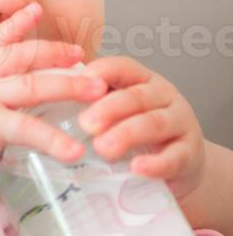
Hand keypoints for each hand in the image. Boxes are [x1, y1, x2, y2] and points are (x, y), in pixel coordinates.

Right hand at [0, 2, 108, 183]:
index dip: (16, 25)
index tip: (34, 11)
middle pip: (23, 58)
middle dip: (55, 54)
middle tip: (82, 54)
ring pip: (35, 85)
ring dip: (69, 86)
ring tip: (98, 90)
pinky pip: (29, 131)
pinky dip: (55, 141)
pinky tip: (76, 150)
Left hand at [77, 55, 206, 202]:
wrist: (179, 165)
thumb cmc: (139, 136)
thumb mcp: (118, 114)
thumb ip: (93, 106)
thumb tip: (47, 104)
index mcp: (142, 81)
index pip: (123, 67)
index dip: (104, 71)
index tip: (82, 78)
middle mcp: (164, 96)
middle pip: (136, 97)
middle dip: (109, 108)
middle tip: (85, 124)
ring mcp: (180, 124)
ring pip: (154, 123)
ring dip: (127, 134)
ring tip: (103, 148)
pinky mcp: (189, 154)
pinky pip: (174, 158)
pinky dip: (155, 163)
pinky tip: (137, 168)